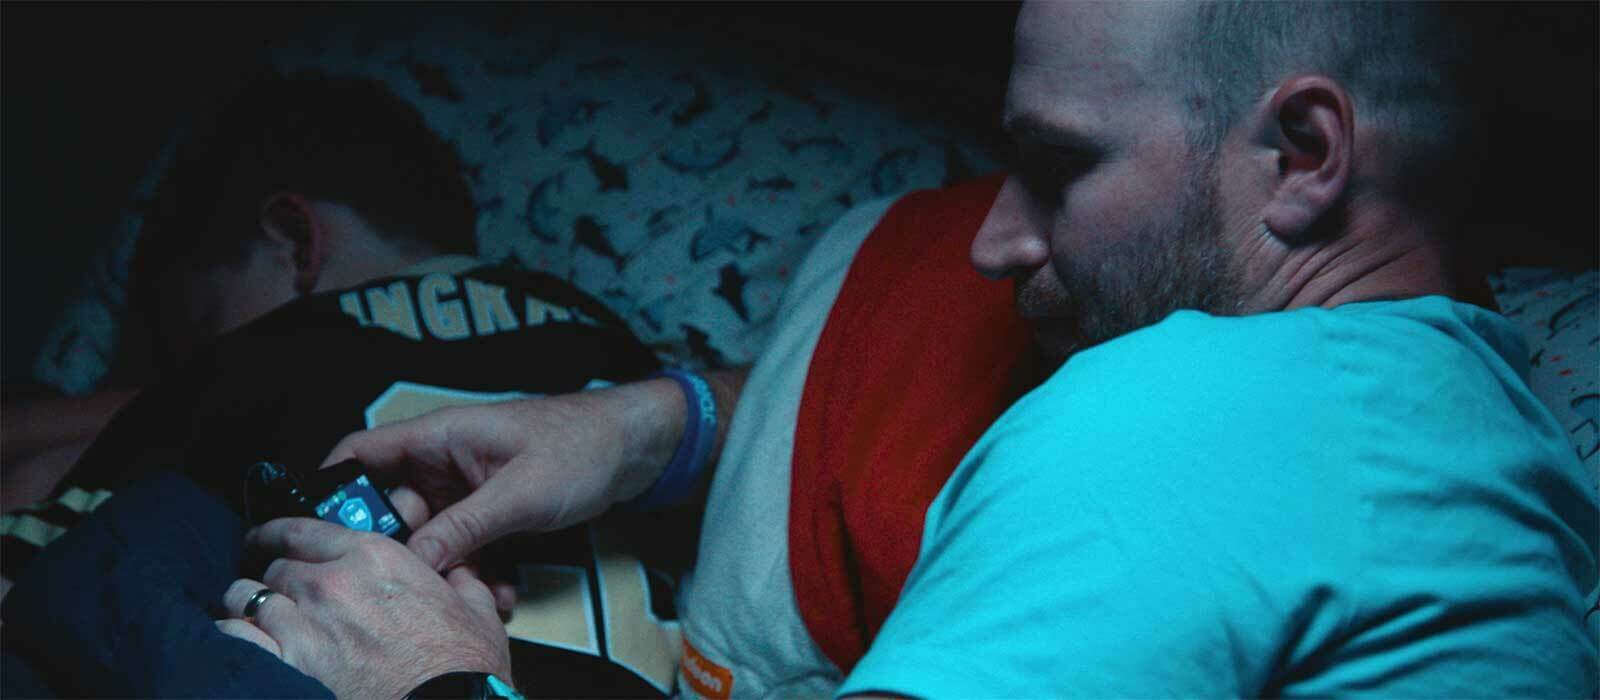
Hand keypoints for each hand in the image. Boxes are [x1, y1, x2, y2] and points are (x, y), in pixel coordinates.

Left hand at [217, 518, 511, 698]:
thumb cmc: (463, 669)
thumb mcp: (476, 612)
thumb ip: (460, 582)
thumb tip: (460, 574)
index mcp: (375, 558)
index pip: (303, 529)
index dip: (276, 532)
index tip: (267, 538)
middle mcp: (331, 583)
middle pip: (275, 566)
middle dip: (275, 578)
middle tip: (280, 594)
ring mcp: (303, 624)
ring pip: (246, 597)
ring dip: (249, 606)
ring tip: (253, 618)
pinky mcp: (285, 664)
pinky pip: (234, 635)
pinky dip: (233, 636)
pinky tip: (240, 643)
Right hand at [321, 379, 686, 570]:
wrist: (635, 448)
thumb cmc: (581, 446)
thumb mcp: (519, 493)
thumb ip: (464, 527)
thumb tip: (414, 560)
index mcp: (441, 437)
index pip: (363, 452)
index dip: (332, 487)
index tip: (320, 531)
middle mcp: (446, 460)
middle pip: (394, 508)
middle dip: (404, 550)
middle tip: (418, 584)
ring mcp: (468, 486)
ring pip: (434, 535)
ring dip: (450, 568)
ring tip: (471, 596)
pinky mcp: (492, 510)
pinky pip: (468, 544)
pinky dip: (479, 568)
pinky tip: (500, 593)